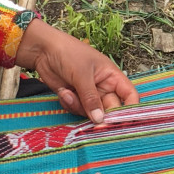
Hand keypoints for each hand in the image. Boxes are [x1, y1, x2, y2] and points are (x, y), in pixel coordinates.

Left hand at [15, 20, 139, 122]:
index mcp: (112, 76)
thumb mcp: (82, 74)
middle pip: (111, 108)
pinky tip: (63, 92)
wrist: (42, 50)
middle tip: (95, 123)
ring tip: (68, 93)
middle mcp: (103, 87)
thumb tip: (100, 119)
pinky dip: (70, 104)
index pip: (130, 95)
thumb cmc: (68, 53)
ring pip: (92, 112)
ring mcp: (89, 94)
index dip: (131, 108)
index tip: (124, 121)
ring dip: (80, 107)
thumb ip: (91, 98)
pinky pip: (77, 110)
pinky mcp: (75, 98)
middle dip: (102, 115)